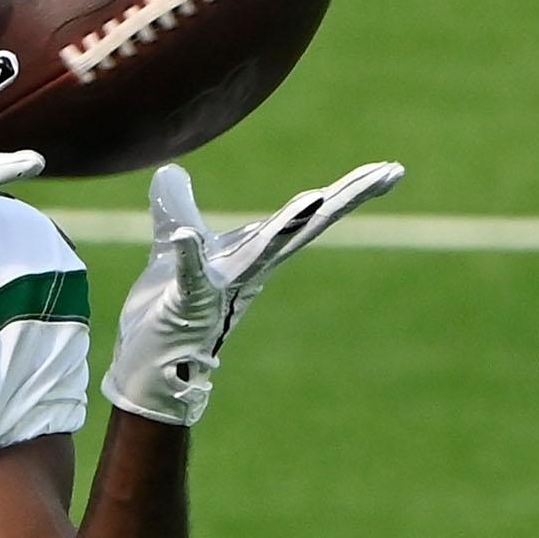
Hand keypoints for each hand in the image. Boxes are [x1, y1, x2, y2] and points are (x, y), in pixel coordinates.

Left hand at [102, 159, 404, 425]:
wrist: (149, 368)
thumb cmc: (169, 311)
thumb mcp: (174, 245)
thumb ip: (177, 208)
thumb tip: (170, 169)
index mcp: (253, 252)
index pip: (306, 215)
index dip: (347, 191)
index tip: (389, 170)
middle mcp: (249, 269)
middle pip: (303, 227)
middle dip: (343, 199)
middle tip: (387, 173)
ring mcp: (222, 289)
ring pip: (261, 252)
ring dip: (286, 226)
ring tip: (315, 196)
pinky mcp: (187, 305)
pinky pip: (191, 278)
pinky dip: (188, 258)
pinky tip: (188, 237)